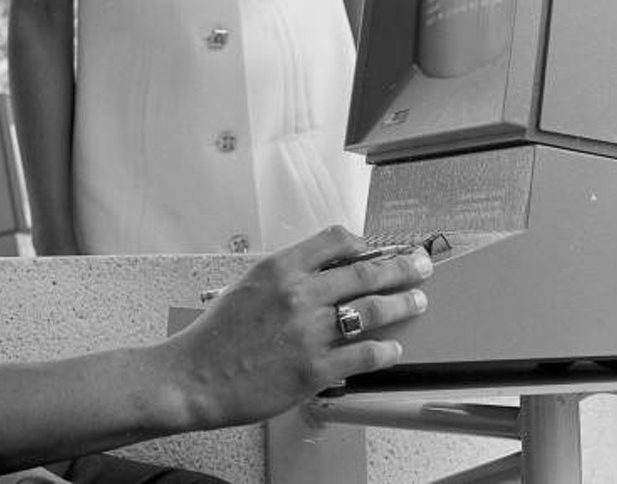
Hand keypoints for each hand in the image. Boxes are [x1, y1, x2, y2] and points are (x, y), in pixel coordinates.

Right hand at [167, 225, 430, 429]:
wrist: (196, 375)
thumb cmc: (216, 333)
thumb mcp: (249, 286)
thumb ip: (287, 276)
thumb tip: (324, 274)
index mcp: (280, 268)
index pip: (334, 240)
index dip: (363, 242)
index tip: (379, 248)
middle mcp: (299, 294)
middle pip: (364, 272)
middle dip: (400, 267)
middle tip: (420, 265)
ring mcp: (309, 332)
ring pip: (371, 310)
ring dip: (401, 304)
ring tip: (418, 301)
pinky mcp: (314, 369)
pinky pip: (362, 355)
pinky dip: (384, 351)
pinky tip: (394, 348)